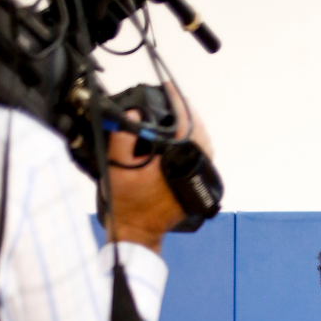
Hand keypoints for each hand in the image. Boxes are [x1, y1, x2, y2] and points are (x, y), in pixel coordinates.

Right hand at [105, 84, 213, 253]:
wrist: (136, 232)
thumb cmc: (126, 203)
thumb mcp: (116, 166)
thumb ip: (122, 137)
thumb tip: (134, 114)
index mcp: (175, 163)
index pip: (185, 124)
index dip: (177, 102)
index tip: (169, 88)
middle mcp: (190, 171)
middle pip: (200, 133)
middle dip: (188, 113)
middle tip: (175, 100)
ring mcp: (194, 181)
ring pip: (204, 147)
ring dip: (192, 129)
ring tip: (178, 115)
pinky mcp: (193, 187)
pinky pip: (199, 159)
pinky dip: (193, 145)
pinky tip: (181, 140)